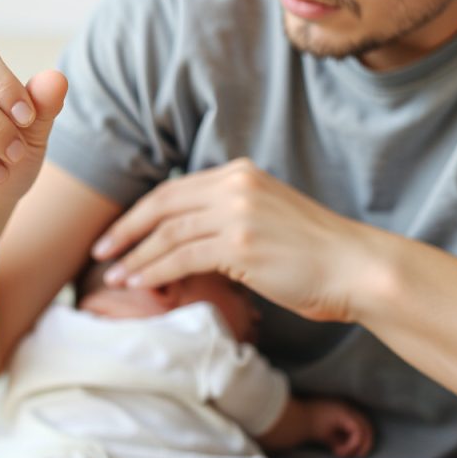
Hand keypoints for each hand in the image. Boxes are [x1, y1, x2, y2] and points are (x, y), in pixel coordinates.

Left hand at [91, 158, 382, 323]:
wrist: (357, 267)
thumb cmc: (316, 254)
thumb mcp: (267, 219)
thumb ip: (230, 217)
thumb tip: (190, 238)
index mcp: (241, 175)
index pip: (174, 190)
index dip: (140, 213)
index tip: (117, 233)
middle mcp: (236, 186)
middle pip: (162, 205)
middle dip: (125, 229)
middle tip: (99, 250)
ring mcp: (238, 213)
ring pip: (167, 233)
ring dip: (135, 256)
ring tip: (113, 275)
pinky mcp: (240, 243)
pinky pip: (181, 257)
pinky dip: (154, 270)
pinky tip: (138, 282)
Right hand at [254, 397, 372, 457]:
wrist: (293, 420)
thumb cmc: (304, 426)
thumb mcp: (324, 434)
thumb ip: (336, 438)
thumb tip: (343, 448)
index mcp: (342, 410)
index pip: (361, 423)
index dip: (363, 439)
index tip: (355, 453)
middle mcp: (346, 407)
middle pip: (367, 425)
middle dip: (365, 444)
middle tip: (358, 456)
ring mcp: (345, 409)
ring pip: (364, 429)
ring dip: (358, 445)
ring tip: (341, 454)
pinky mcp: (344, 413)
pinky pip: (357, 431)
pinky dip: (352, 444)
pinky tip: (337, 451)